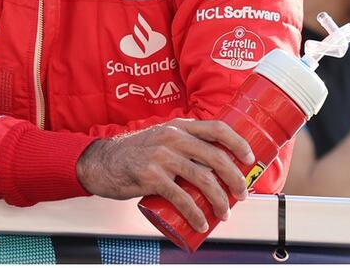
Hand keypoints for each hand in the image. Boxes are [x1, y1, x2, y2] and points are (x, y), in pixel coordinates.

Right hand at [76, 119, 253, 232]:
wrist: (100, 162)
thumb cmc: (132, 154)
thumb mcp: (158, 138)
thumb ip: (181, 144)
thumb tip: (212, 163)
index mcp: (176, 127)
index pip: (217, 128)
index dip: (238, 143)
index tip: (249, 159)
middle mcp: (172, 138)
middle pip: (217, 157)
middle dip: (236, 179)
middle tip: (241, 194)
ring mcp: (162, 157)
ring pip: (205, 179)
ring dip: (220, 201)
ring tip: (224, 213)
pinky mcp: (152, 177)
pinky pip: (183, 198)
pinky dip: (196, 214)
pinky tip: (201, 223)